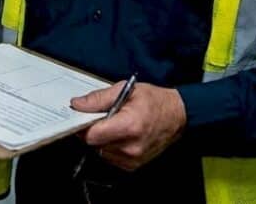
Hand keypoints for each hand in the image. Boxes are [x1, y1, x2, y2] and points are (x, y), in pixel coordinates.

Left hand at [70, 81, 185, 170]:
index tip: (83, 117)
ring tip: (116, 125)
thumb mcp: (126, 90)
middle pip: (95, 144)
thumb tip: (78, 104)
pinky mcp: (134, 165)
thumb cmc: (154, 101)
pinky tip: (121, 135)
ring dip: (103, 139)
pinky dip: (111, 147)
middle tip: (103, 117)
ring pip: (101, 151)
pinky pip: (111, 157)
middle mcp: (131, 147)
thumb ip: (99, 99)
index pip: (92, 135)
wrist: (177, 116)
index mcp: (129, 126)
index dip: (84, 126)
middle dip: (94, 130)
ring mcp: (133, 158)